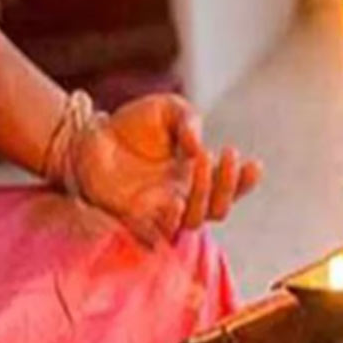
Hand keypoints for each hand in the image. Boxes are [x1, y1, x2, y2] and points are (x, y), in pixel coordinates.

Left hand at [66, 95, 261, 245]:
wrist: (89, 134)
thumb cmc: (134, 123)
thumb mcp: (168, 110)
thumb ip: (188, 120)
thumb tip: (199, 146)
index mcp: (197, 174)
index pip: (231, 189)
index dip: (246, 182)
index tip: (252, 163)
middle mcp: (184, 196)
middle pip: (218, 210)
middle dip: (227, 185)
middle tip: (220, 154)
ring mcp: (160, 209)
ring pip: (194, 222)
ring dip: (203, 198)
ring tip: (199, 165)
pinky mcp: (133, 217)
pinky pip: (156, 232)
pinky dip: (170, 221)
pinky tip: (175, 201)